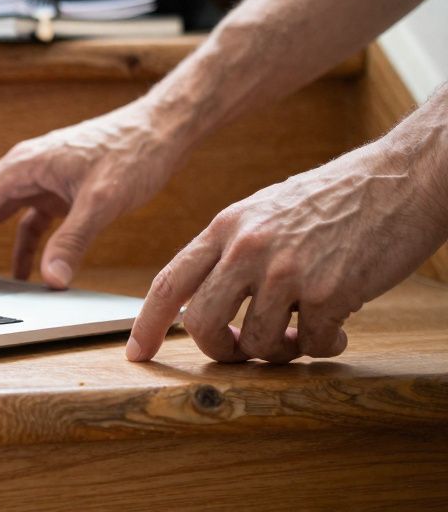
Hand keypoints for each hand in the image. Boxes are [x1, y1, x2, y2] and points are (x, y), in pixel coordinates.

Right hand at [0, 100, 188, 286]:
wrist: (160, 129)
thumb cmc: (133, 152)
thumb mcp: (102, 201)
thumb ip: (72, 242)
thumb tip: (50, 280)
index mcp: (22, 166)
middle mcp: (22, 169)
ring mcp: (38, 178)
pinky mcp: (56, 188)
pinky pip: (25, 221)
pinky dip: (20, 247)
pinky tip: (27, 274)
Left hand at [127, 134, 447, 363]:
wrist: (397, 181)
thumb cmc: (332, 201)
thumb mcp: (263, 213)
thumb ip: (229, 252)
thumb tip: (200, 304)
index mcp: (225, 227)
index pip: (168, 282)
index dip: (146, 324)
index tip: (136, 354)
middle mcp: (247, 247)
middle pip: (200, 323)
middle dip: (219, 350)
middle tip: (243, 351)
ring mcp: (285, 269)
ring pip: (255, 342)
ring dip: (280, 350)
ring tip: (302, 332)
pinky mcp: (328, 291)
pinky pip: (309, 344)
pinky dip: (323, 346)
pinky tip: (338, 329)